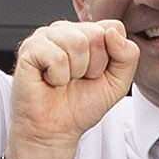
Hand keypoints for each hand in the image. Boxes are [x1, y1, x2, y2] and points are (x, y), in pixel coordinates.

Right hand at [8, 20, 140, 158]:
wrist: (55, 130)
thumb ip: (128, 55)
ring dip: (75, 72)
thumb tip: (111, 32)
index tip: (97, 74)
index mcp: (88, 32)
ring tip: (64, 80)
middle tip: (79, 80)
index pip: (114, 27)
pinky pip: (56, 57)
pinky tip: (50, 80)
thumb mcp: (118, 83)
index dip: (111, 58)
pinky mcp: (30, 48)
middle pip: (97, 34)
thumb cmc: (81, 106)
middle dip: (94, 66)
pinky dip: (58, 77)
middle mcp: (67, 29)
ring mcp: (46, 36)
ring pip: (77, 43)